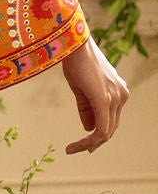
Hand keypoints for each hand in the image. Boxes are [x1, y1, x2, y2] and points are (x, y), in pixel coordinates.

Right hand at [62, 35, 128, 153]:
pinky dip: (88, 141)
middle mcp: (121, 95)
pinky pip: (100, 129)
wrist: (73, 44)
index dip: (98, 135)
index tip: (83, 144)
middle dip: (94, 142)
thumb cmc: (75, 61)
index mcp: (118, 91)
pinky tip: (75, 146)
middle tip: (76, 150)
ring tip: (72, 149)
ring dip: (89, 144)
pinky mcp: (104, 100)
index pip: (112, 120)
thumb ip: (86, 108)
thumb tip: (88, 128)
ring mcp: (115, 98)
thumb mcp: (81, 88)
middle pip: (111, 128)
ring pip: (106, 131)